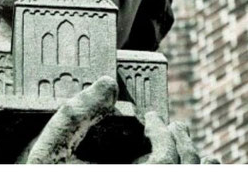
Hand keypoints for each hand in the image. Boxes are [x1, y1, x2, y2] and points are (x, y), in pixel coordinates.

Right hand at [22, 75, 217, 163]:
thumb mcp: (50, 150)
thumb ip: (76, 116)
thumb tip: (106, 82)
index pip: (166, 158)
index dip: (163, 133)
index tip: (149, 118)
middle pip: (182, 170)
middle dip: (181, 143)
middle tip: (169, 124)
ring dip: (192, 161)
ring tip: (186, 144)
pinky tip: (197, 165)